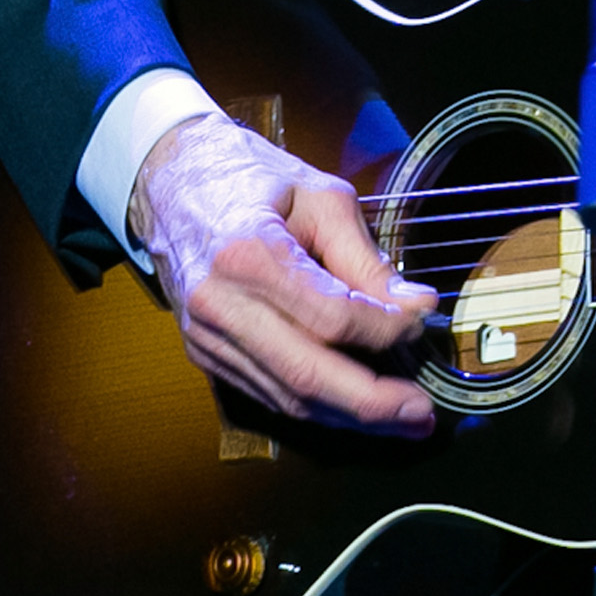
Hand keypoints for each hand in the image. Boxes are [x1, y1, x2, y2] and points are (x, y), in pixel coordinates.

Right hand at [129, 112, 438, 434]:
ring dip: (350, 415)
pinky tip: (356, 404)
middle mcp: (220, 304)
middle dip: (372, 402)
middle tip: (423, 410)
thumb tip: (413, 306)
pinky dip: (317, 406)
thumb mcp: (320, 196)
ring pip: (287, 398)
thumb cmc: (250, 179)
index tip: (421, 321)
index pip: (330, 316)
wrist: (171, 183)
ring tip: (403, 417)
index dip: (385, 330)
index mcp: (248, 253)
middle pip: (306, 374)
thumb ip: (364, 257)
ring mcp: (207, 337)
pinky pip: (268, 394)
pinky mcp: (205, 355)